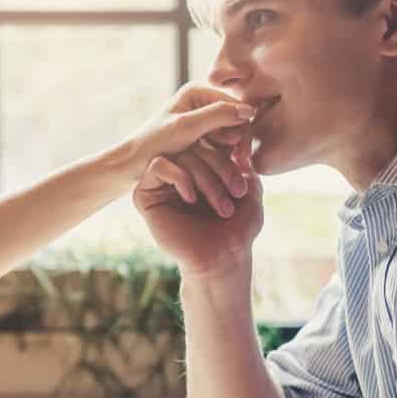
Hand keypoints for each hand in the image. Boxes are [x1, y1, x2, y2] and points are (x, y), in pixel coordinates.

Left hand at [117, 82, 257, 183]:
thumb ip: (216, 116)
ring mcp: (203, 120)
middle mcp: (202, 102)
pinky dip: (225, 157)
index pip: (235, 106)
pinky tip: (224, 171)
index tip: (242, 155)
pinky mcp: (202, 137)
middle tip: (241, 166)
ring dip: (233, 153)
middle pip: (235, 120)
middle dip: (239, 143)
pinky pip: (222, 146)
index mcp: (197, 91)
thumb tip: (249, 110)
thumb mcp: (186, 128)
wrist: (134, 163)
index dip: (243, 129)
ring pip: (230, 135)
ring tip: (233, 172)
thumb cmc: (154, 144)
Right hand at [133, 128, 262, 278]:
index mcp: (201, 169)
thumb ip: (243, 164)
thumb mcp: (251, 191)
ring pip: (179, 154)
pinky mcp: (146, 196)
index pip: (210, 141)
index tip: (245, 181)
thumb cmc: (237, 230)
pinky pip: (158, 166)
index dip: (229, 155)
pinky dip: (179, 176)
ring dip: (206, 177)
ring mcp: (162, 184)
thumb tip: (236, 138)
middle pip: (195, 146)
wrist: (222, 260)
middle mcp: (179, 173)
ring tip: (222, 205)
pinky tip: (191, 199)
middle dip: (221, 167)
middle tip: (237, 193)